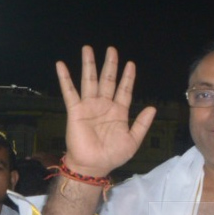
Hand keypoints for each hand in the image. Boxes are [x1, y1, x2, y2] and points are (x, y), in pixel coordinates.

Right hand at [55, 46, 156, 176]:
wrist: (94, 165)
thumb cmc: (113, 155)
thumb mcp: (133, 140)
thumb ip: (142, 124)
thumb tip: (152, 107)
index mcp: (119, 112)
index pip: (124, 89)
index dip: (128, 77)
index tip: (130, 63)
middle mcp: (104, 105)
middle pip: (108, 80)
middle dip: (110, 65)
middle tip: (111, 49)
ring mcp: (89, 106)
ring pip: (89, 81)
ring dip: (89, 64)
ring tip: (87, 49)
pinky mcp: (76, 110)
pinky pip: (70, 92)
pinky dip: (65, 78)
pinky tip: (61, 65)